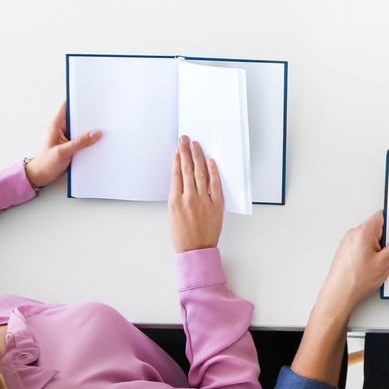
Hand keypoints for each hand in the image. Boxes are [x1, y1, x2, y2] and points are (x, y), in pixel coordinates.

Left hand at [23, 102, 101, 187]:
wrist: (43, 175)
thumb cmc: (46, 163)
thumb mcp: (62, 152)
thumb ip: (79, 143)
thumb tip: (96, 133)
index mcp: (57, 125)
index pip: (68, 106)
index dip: (78, 100)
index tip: (91, 97)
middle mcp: (64, 128)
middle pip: (80, 116)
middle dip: (91, 115)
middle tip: (103, 114)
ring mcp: (71, 136)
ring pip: (85, 127)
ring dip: (93, 128)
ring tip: (104, 127)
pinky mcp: (75, 144)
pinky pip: (87, 138)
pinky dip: (93, 138)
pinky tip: (100, 140)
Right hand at [168, 137, 222, 253]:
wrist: (195, 249)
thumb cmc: (182, 234)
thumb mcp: (172, 213)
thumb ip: (176, 195)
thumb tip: (181, 178)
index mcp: (175, 201)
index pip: (176, 174)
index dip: (177, 159)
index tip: (178, 148)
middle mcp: (189, 198)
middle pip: (188, 170)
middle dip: (186, 152)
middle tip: (185, 139)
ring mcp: (203, 200)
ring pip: (201, 174)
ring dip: (198, 157)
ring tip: (196, 145)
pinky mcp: (216, 204)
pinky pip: (215, 185)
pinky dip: (213, 172)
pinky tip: (211, 161)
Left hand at [320, 212, 388, 310]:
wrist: (338, 296)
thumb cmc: (356, 281)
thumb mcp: (386, 261)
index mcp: (363, 231)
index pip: (383, 216)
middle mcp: (353, 234)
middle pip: (377, 227)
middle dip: (386, 239)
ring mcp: (348, 242)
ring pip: (370, 238)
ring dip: (377, 248)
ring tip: (377, 264)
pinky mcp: (346, 251)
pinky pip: (362, 246)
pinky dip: (369, 253)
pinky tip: (370, 267)